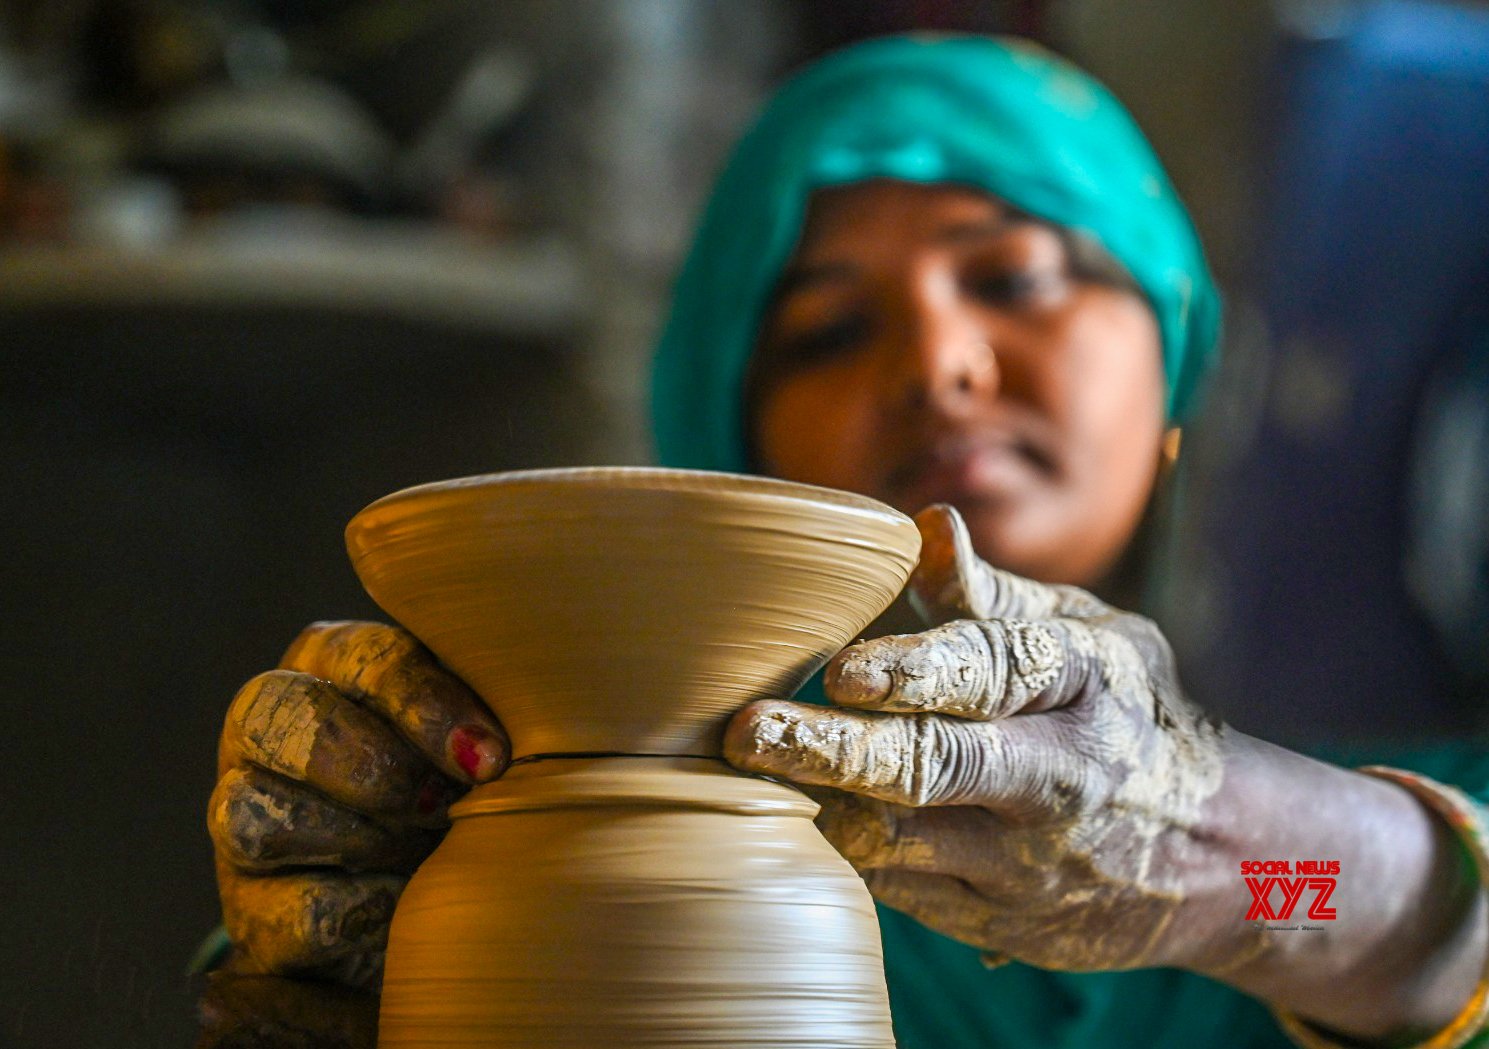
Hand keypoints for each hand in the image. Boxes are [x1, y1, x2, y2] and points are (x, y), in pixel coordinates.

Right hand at [199, 621, 507, 1047]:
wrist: (433, 891)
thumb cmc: (463, 782)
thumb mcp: (476, 733)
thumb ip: (484, 711)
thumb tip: (490, 753)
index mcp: (327, 660)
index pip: (366, 658)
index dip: (427, 708)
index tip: (490, 759)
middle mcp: (261, 727)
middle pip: (283, 719)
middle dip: (379, 770)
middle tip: (445, 805)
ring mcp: (235, 816)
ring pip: (259, 815)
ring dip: (368, 840)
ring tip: (426, 851)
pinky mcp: (249, 909)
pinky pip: (295, 909)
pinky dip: (366, 909)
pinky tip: (406, 901)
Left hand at [725, 504, 1226, 972]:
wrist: (1225, 852)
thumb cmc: (1127, 713)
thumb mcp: (1089, 640)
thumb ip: (994, 598)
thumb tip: (924, 526)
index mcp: (1085, 685)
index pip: (994, 673)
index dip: (916, 672)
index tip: (842, 672)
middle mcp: (1061, 777)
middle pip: (935, 767)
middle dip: (833, 751)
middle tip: (747, 734)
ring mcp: (1033, 864)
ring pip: (905, 840)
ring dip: (823, 802)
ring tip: (751, 770)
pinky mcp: (1007, 926)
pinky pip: (907, 891)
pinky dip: (853, 851)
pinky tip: (809, 813)